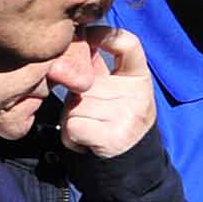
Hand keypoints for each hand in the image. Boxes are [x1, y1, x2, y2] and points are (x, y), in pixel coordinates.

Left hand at [54, 27, 155, 159]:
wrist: (127, 166)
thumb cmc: (110, 120)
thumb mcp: (110, 90)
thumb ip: (93, 67)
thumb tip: (64, 47)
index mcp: (139, 79)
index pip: (128, 43)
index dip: (104, 35)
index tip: (86, 36)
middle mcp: (138, 95)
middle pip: (85, 80)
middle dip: (75, 97)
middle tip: (89, 111)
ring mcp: (128, 116)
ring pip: (74, 105)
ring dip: (71, 119)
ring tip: (89, 128)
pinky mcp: (114, 137)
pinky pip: (73, 126)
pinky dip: (71, 137)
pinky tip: (86, 142)